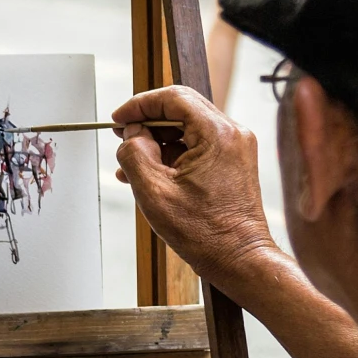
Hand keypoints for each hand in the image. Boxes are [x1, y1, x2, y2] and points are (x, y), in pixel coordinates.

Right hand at [110, 85, 279, 294]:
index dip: (140, 104)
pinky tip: (151, 174)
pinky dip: (172, 154)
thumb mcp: (154, 192)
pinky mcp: (233, 162)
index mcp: (217, 134)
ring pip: (187, 128)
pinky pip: (197, 146)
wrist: (239, 259)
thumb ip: (134, 154)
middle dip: (147, 121)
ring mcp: (235, 148)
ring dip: (157, 141)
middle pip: (181, 109)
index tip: (118, 119)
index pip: (173, 97)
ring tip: (130, 165)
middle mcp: (231, 134)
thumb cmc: (205, 233)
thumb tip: (131, 135)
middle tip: (121, 135)